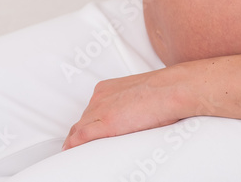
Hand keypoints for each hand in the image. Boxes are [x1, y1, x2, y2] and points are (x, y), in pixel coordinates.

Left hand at [61, 68, 183, 150]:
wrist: (171, 89)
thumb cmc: (164, 91)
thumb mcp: (139, 93)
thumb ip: (129, 102)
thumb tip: (135, 114)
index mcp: (107, 88)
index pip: (89, 109)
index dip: (85, 123)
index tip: (84, 131)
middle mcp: (101, 97)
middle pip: (83, 119)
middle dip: (80, 133)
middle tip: (76, 146)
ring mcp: (102, 110)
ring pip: (80, 128)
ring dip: (76, 140)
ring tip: (73, 152)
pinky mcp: (107, 123)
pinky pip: (82, 136)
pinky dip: (74, 145)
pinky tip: (69, 151)